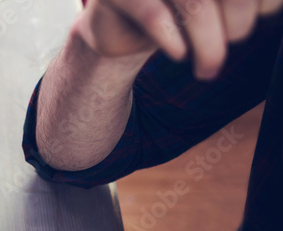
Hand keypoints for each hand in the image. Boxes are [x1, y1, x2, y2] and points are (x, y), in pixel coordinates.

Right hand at [77, 0, 280, 78]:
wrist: (117, 29)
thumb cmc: (175, 13)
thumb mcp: (215, 4)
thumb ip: (242, 3)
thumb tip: (268, 8)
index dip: (263, 2)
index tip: (262, 15)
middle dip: (239, 24)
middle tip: (233, 44)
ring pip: (194, 3)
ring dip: (209, 44)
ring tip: (209, 69)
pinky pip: (154, 17)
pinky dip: (172, 41)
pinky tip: (179, 55)